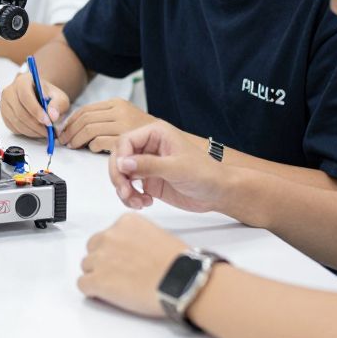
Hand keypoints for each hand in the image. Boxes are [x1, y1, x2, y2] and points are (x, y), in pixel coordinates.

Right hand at [0, 71, 69, 138]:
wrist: (40, 98)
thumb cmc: (48, 96)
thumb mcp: (59, 97)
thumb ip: (58, 105)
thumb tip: (52, 116)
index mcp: (23, 81)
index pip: (25, 96)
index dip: (36, 111)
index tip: (48, 122)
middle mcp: (10, 91)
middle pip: (20, 112)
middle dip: (36, 125)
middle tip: (49, 131)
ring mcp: (5, 104)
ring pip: (16, 122)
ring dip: (32, 131)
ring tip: (45, 132)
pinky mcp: (4, 115)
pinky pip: (14, 128)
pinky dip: (27, 133)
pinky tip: (36, 131)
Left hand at [60, 97, 155, 152]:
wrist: (165, 140)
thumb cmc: (141, 131)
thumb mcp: (123, 115)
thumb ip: (103, 116)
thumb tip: (75, 124)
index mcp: (117, 103)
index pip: (86, 109)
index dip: (71, 121)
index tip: (64, 129)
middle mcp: (120, 111)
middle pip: (85, 119)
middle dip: (70, 131)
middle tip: (64, 141)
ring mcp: (123, 125)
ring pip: (89, 130)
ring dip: (77, 140)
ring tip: (73, 146)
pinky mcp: (124, 140)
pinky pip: (99, 142)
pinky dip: (91, 146)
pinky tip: (92, 149)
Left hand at [78, 213, 185, 317]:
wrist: (182, 281)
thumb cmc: (178, 263)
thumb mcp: (157, 236)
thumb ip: (137, 238)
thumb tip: (131, 250)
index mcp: (125, 222)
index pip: (108, 234)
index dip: (116, 250)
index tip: (125, 259)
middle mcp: (109, 236)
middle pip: (94, 248)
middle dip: (104, 260)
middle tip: (120, 274)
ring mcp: (100, 258)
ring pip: (87, 266)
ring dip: (98, 276)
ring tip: (118, 286)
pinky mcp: (97, 280)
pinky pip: (82, 285)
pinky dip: (92, 291)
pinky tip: (107, 295)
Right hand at [109, 121, 227, 212]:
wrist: (218, 193)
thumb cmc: (205, 174)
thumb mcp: (177, 168)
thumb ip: (149, 165)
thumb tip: (123, 162)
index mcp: (156, 134)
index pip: (126, 141)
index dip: (121, 157)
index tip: (125, 174)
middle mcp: (148, 147)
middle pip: (119, 157)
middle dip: (119, 177)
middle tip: (125, 192)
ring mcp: (147, 164)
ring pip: (121, 174)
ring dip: (123, 189)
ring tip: (136, 202)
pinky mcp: (148, 180)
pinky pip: (128, 187)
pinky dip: (131, 197)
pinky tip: (145, 203)